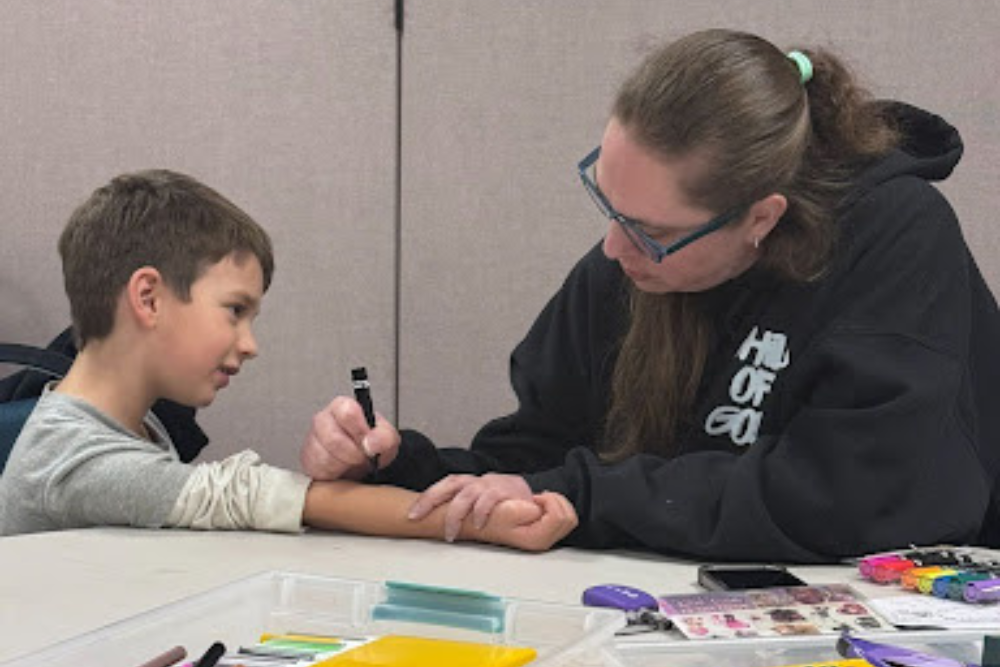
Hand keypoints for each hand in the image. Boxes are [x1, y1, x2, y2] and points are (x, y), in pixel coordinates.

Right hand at [300, 396, 399, 480]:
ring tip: (352, 461)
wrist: (360, 463)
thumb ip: (385, 437)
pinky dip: (334, 474)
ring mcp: (312, 439)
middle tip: (362, 455)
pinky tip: (341, 468)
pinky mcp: (307, 459)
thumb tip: (372, 442)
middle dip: (352, 452)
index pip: (347, 411)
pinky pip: (318, 470)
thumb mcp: (387, 439)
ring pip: (325, 457)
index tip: (368, 442)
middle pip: (333, 438)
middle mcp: (324, 419)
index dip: (359, 431)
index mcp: (344, 407)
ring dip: (344, 465)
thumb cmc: (370, 446)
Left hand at [408, 473, 533, 541]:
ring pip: (467, 493)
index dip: (426, 497)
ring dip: (456, 514)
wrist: (531, 496)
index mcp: (468, 483)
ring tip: (450, 534)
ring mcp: (491, 485)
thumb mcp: (478, 501)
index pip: (444, 485)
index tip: (411, 514)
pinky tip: (477, 524)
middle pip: (450, 484)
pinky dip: (481, 512)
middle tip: (417, 517)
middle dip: (431, 499)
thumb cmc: (501, 501)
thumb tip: (435, 525)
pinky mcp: (506, 491)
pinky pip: (490, 499)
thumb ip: (461, 508)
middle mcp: (477, 481)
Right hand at [474, 493, 578, 551]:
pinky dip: (556, 506)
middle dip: (556, 501)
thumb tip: (545, 510)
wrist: (483, 520)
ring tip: (540, 501)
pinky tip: (542, 504)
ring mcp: (546, 537)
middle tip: (539, 499)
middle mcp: (543, 541)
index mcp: (535, 538)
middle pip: (569, 518)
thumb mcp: (510, 510)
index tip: (536, 498)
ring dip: (556, 503)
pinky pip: (564, 517)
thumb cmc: (493, 516)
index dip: (550, 501)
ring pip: (570, 517)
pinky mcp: (546, 531)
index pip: (559, 517)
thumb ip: (530, 512)